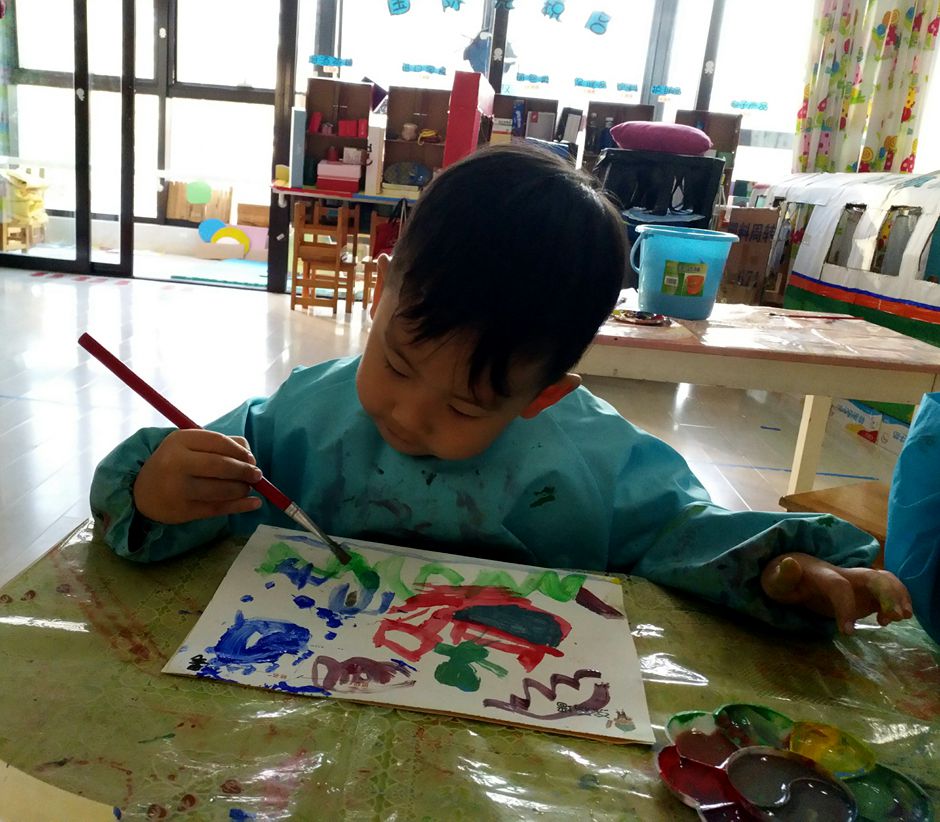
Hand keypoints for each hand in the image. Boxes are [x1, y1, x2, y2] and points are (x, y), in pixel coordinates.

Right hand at [133, 430, 263, 524]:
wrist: (142, 492)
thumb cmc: (175, 464)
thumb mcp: (190, 446)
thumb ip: (221, 444)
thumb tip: (250, 457)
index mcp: (179, 440)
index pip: (218, 441)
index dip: (240, 451)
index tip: (251, 459)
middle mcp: (176, 463)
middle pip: (220, 466)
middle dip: (244, 471)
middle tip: (256, 475)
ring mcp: (178, 488)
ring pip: (221, 489)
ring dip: (242, 489)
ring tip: (247, 488)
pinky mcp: (183, 511)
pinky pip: (218, 509)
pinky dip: (241, 506)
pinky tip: (254, 504)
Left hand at [761, 552, 912, 634]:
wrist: (790, 573)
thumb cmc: (782, 579)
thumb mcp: (775, 580)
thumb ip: (783, 575)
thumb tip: (790, 563)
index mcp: (822, 575)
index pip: (839, 586)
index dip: (846, 606)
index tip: (847, 632)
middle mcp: (844, 575)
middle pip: (872, 576)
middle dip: (889, 593)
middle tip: (899, 616)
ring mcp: (855, 583)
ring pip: (884, 581)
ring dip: (898, 596)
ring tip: (901, 618)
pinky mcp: (861, 593)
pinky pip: (885, 592)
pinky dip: (894, 603)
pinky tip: (886, 621)